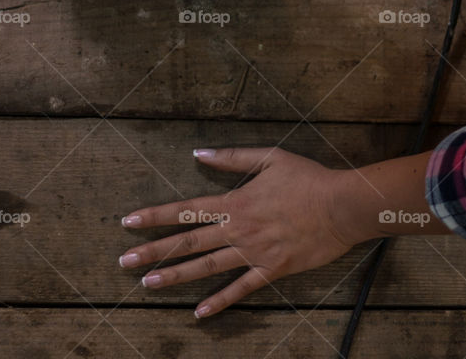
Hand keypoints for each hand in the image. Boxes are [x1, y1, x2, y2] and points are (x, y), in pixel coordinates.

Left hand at [118, 148, 354, 317]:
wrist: (342, 206)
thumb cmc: (309, 178)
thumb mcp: (271, 157)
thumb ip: (232, 158)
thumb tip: (198, 153)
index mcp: (235, 202)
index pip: (186, 211)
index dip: (155, 216)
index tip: (128, 223)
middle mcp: (238, 229)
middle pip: (188, 243)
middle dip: (153, 252)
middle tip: (124, 262)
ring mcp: (254, 252)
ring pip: (207, 267)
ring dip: (175, 276)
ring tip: (148, 284)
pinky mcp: (272, 269)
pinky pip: (242, 288)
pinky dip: (220, 301)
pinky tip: (200, 312)